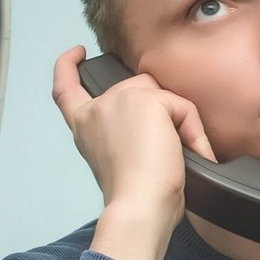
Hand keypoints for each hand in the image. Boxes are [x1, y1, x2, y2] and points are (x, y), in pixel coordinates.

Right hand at [52, 46, 214, 259]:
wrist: (138, 206)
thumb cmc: (134, 197)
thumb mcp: (119, 160)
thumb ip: (128, 134)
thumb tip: (165, 127)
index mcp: (85, 127)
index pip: (67, 88)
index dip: (68, 66)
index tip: (77, 53)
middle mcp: (96, 109)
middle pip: (140, 89)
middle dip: (162, 112)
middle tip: (169, 152)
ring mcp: (119, 99)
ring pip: (163, 96)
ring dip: (178, 124)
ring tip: (176, 158)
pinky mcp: (145, 99)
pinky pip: (183, 107)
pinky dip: (193, 132)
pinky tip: (187, 154)